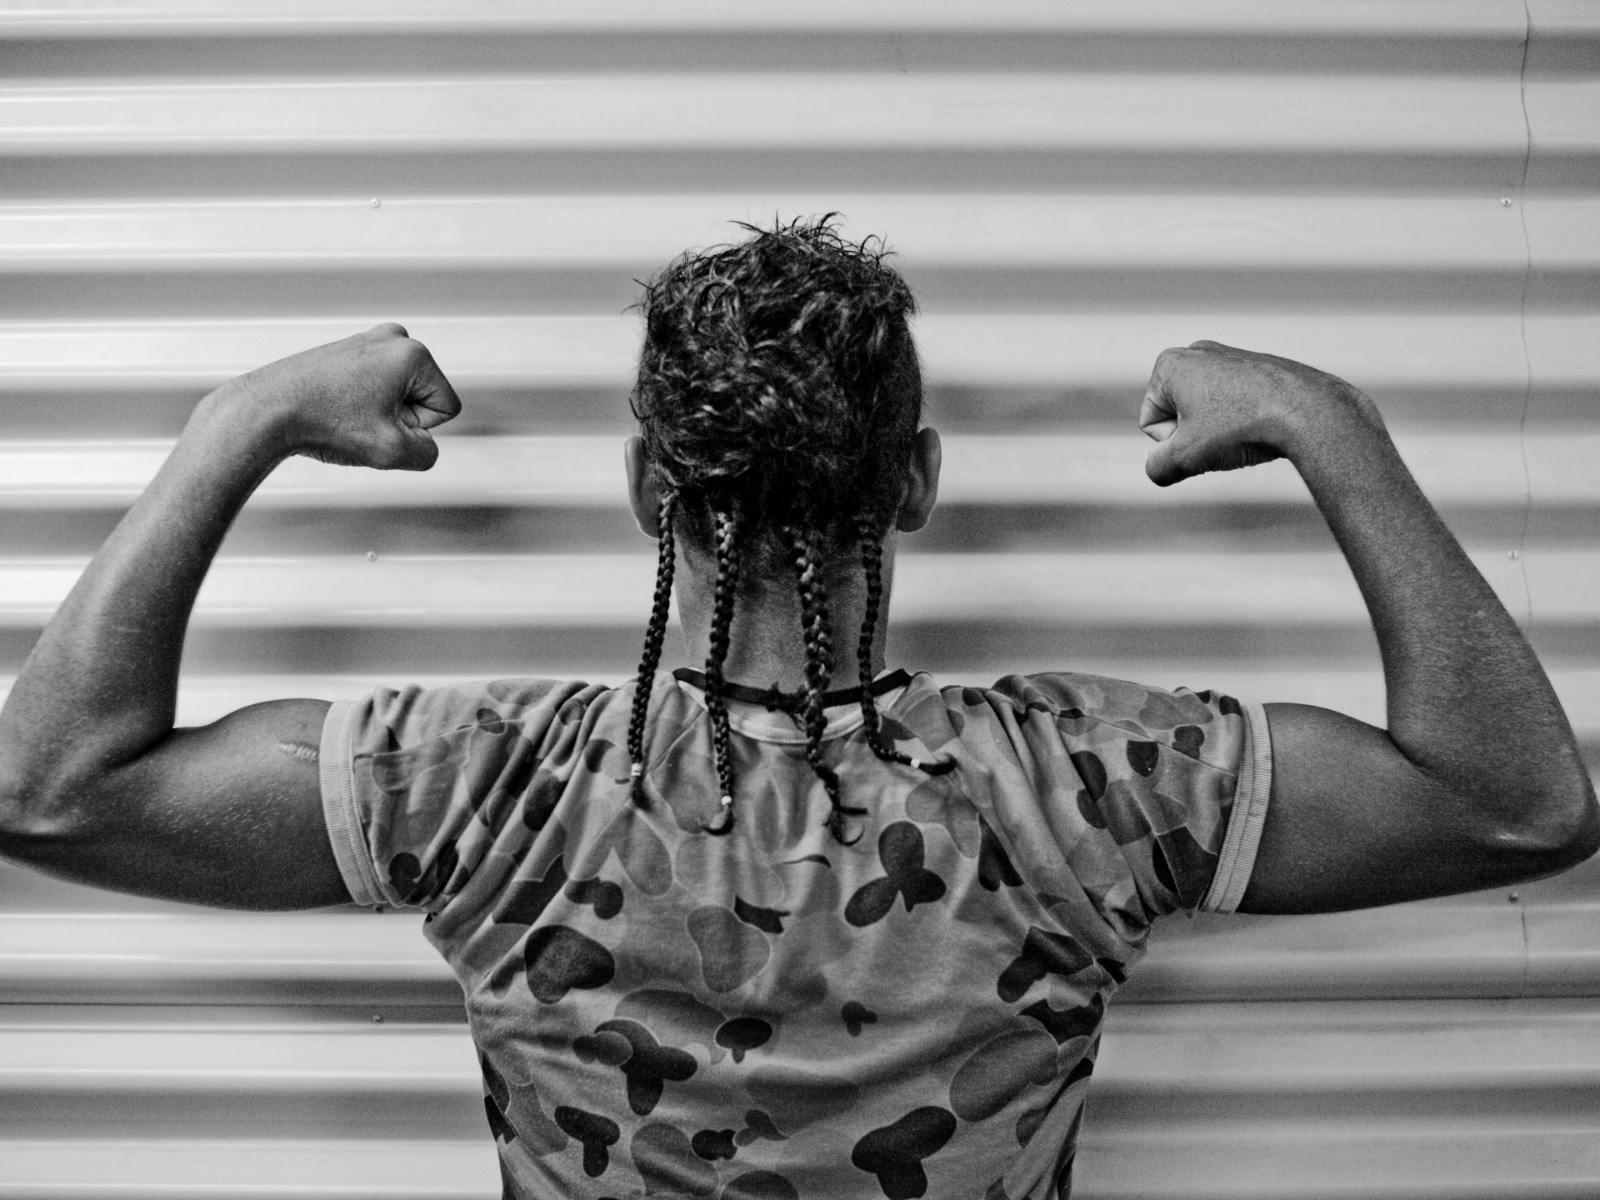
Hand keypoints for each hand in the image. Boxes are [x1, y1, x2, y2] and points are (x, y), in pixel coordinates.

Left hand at [218, 324, 461, 469]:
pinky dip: (359, 405)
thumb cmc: (323, 423)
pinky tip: (334, 410)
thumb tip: (424, 445)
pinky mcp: (348, 351)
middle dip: (399, 418)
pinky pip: (373, 390)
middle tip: (361, 422)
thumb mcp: (392, 452)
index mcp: (412, 352)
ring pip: (397, 395)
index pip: (445, 408)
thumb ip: (428, 454)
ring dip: (378, 414)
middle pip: (422, 398)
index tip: (381, 425)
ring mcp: (367, 341)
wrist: (266, 411)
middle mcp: (393, 338)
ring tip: (345, 416)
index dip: (418, 429)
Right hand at [1138, 340, 1380, 485]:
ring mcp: (1229, 355)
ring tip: (1245, 431)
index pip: (1152, 424)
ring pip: (1207, 413)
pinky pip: (1234, 406)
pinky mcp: (1257, 366)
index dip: (1175, 444)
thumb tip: (1159, 467)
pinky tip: (1263, 425)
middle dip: (1196, 436)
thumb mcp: (1186, 458)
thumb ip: (1157, 467)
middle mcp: (1196, 352)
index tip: (1205, 439)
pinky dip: (1243, 421)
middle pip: (1178, 416)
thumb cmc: (1241, 429)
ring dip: (1220, 431)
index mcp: (1170, 364)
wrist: (1309, 412)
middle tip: (1225, 437)